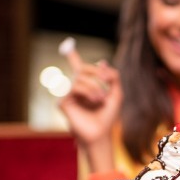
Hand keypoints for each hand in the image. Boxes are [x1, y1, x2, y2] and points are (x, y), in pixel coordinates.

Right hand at [59, 47, 122, 170]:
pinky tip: (94, 101)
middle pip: (82, 69)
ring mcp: (68, 95)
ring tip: (101, 98)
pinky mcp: (63, 102)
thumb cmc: (108, 117)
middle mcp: (76, 88)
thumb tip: (102, 62)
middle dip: (96, 73)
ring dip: (94, 86)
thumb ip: (113, 77)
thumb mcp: (116, 94)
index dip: (72, 56)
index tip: (68, 45)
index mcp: (87, 85)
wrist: (101, 134)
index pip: (78, 67)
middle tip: (106, 82)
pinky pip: (73, 87)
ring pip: (79, 78)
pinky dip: (86, 92)